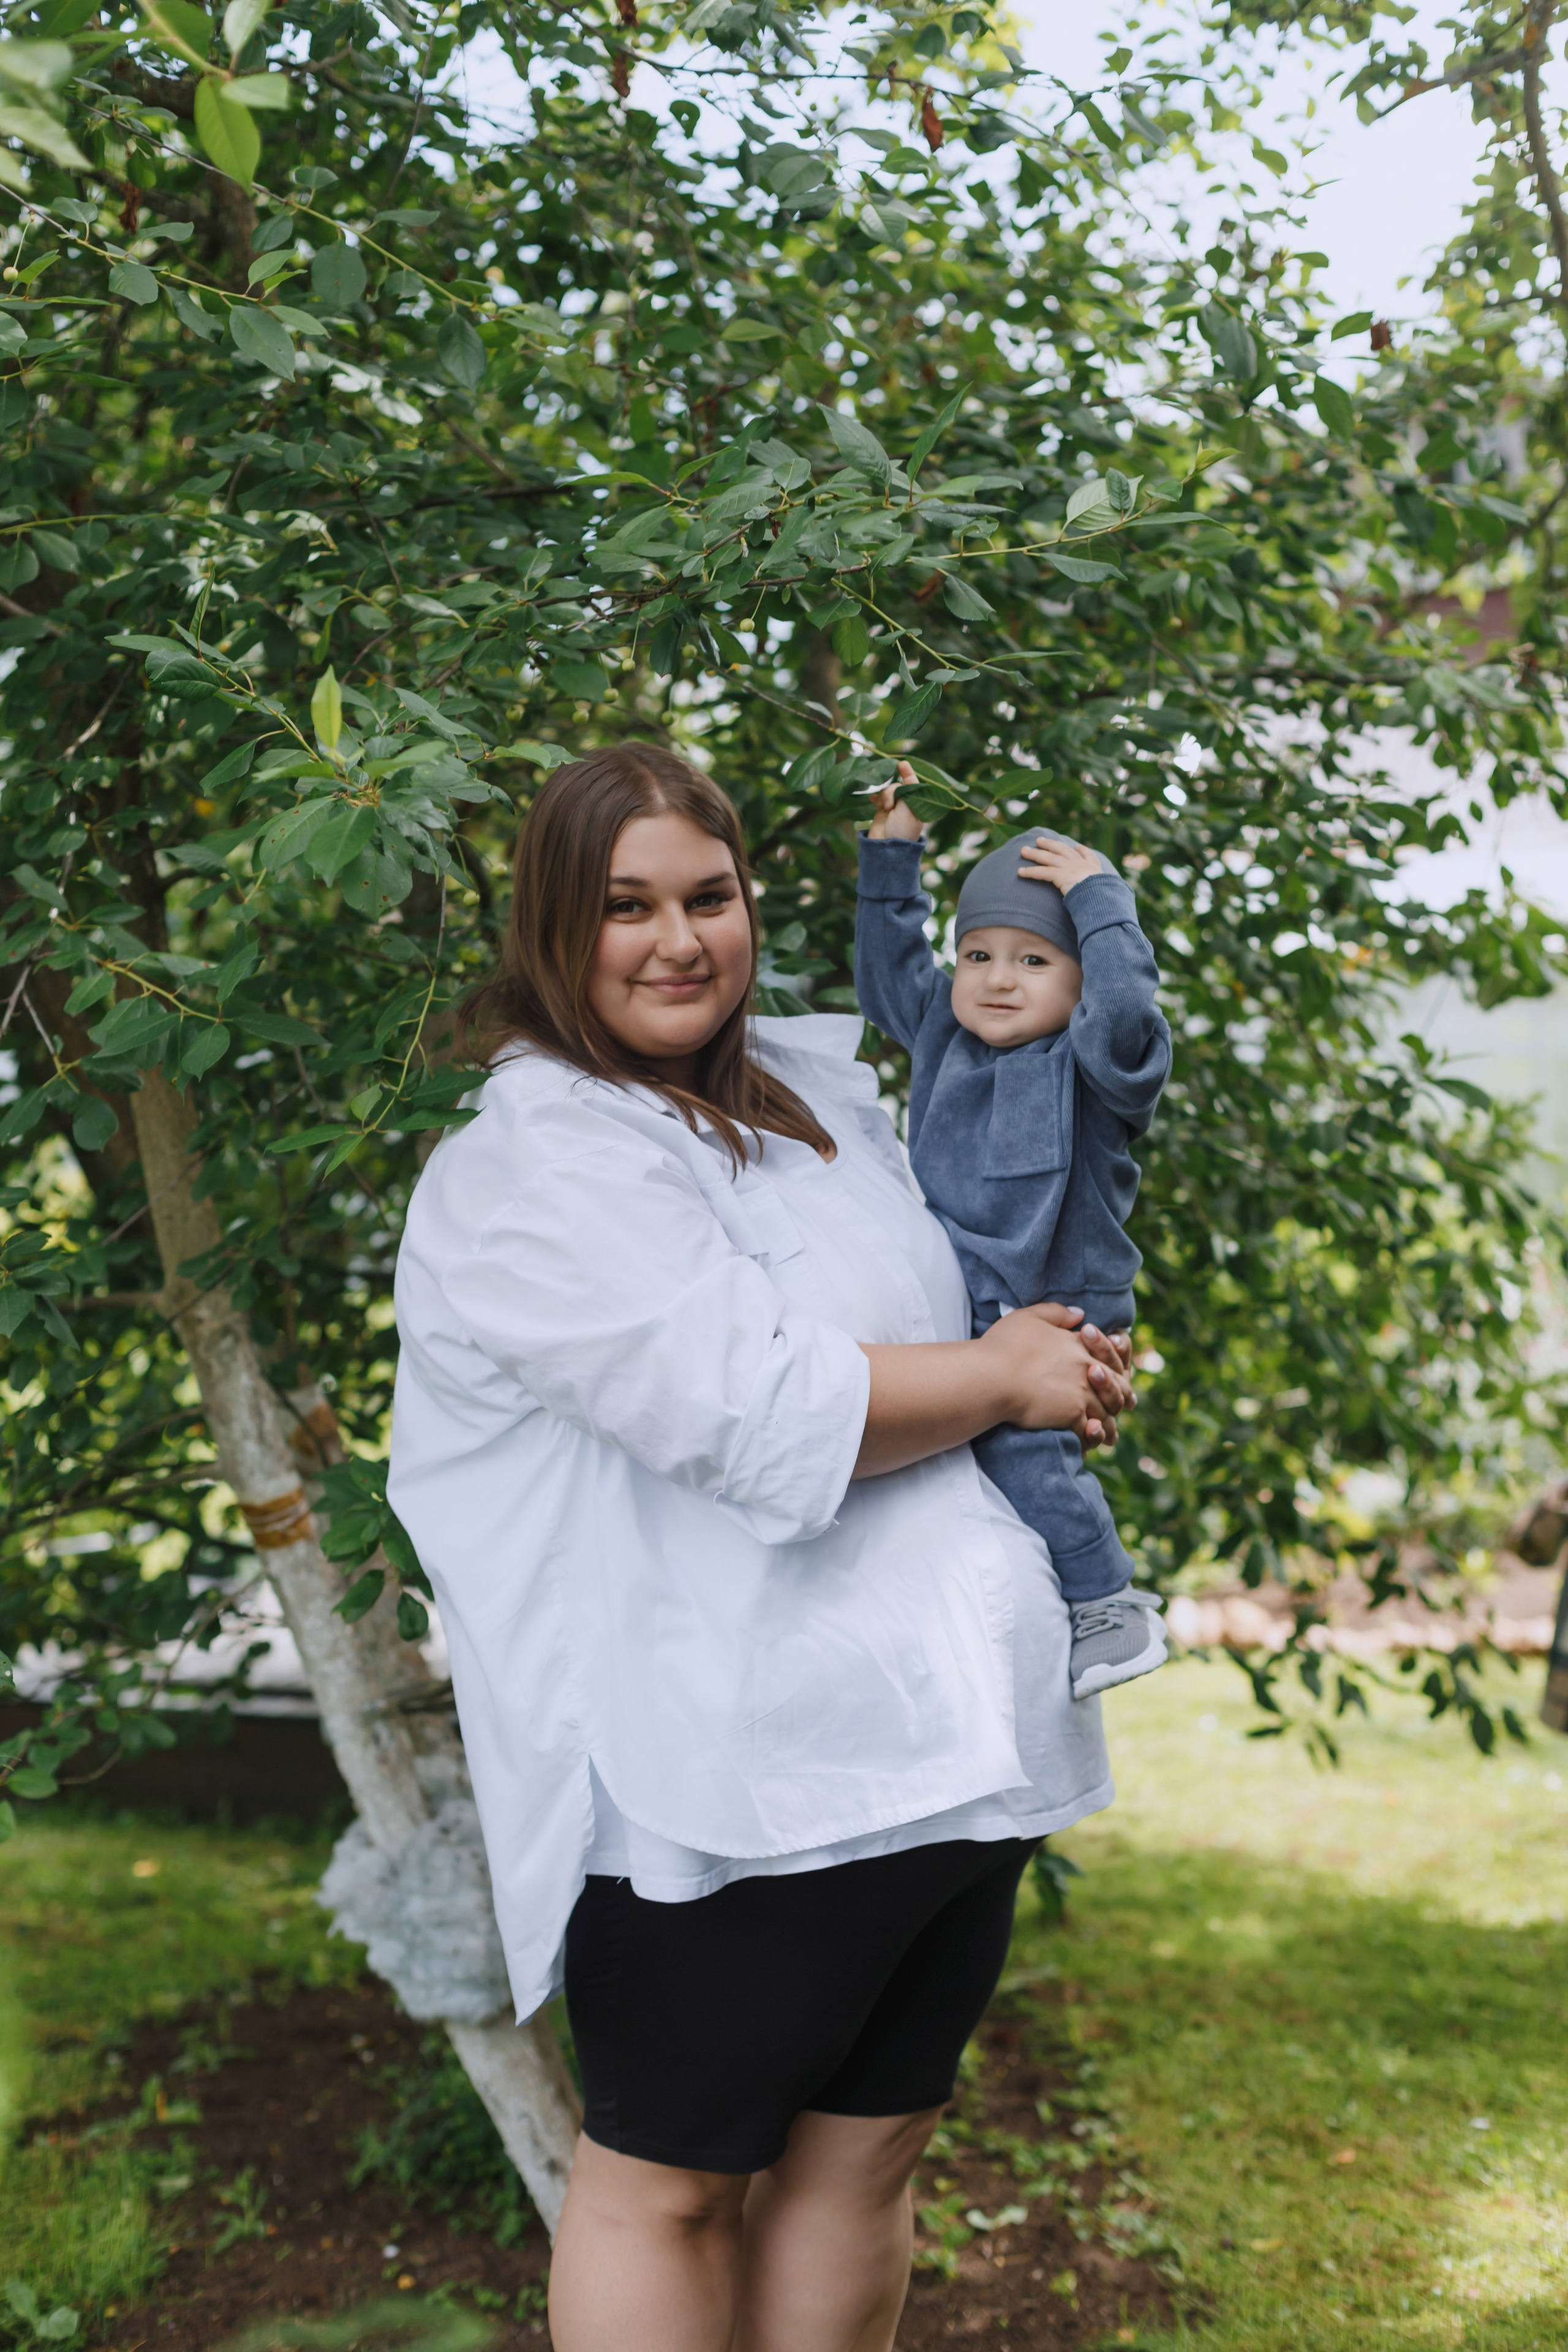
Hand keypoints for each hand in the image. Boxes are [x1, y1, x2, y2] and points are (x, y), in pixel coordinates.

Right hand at [866, 760, 924, 841]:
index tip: (902, 763)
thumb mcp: (908, 809)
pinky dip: (876, 798)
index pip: (913, 785)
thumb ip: (905, 792)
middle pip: (897, 787)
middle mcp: (906, 805)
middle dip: (891, 792)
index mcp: (917, 805)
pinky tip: (873, 801)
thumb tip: (902, 781)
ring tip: (883, 809)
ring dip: (884, 796)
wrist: (886, 848)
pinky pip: (879, 797)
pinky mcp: (882, 812)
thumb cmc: (902, 830)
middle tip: (889, 807)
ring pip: (887, 791)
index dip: (908, 774)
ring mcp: (894, 808)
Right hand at [974, 1302, 1134, 1449]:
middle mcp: (1086, 1369)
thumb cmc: (1004, 1346)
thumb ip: (1057, 1312)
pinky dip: (1091, 1440)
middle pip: (1117, 1386)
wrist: (991, 1376)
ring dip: (1108, 1425)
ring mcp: (1082, 1394)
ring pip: (1107, 1413)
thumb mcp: (1028, 1317)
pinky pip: (1090, 1432)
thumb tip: (1080, 1314)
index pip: (1108, 1356)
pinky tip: (1087, 1447)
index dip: (1112, 1367)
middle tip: (1121, 1407)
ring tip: (1106, 1434)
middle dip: (1120, 1397)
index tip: (1111, 1375)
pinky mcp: (1074, 1416)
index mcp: (1079, 1346)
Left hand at [1018, 833, 1101, 892]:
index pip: (1088, 856)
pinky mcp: (1060, 874)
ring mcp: (1069, 867)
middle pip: (1063, 850)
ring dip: (1035, 854)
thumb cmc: (1103, 897)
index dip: (1082, 850)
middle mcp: (1081, 864)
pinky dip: (1030, 872)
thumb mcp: (1104, 892)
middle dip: (1051, 844)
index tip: (1077, 846)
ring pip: (1049, 858)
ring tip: (1023, 850)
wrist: (1100, 895)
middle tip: (1040, 840)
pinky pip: (1042, 872)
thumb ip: (1097, 892)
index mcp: (1093, 869)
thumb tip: (1096, 901)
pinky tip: (1020, 872)